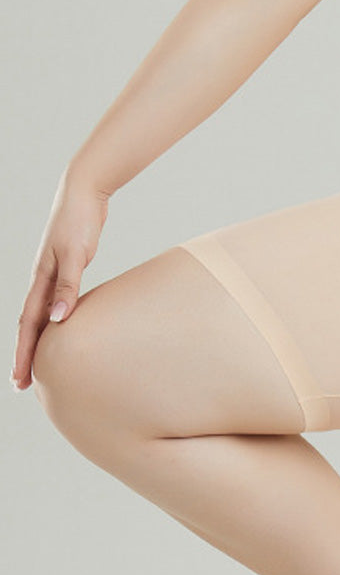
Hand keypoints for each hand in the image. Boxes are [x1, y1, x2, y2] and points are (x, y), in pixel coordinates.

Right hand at [12, 169, 109, 391]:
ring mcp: (54, 272)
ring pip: (41, 313)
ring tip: (39, 362)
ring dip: (38, 338)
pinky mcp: (68, 265)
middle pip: (30, 324)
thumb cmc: (80, 220)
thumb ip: (68, 287)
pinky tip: (61, 326)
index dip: (23, 353)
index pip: (28, 325)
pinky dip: (54, 318)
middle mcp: (43, 278)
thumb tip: (58, 320)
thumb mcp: (76, 254)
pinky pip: (56, 300)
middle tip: (23, 383)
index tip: (19, 380)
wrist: (85, 191)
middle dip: (25, 354)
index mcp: (42, 278)